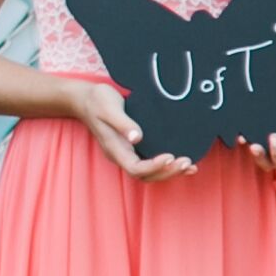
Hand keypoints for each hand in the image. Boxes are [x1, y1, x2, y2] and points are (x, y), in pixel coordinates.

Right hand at [65, 78, 191, 180]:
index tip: (171, 156)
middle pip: (145, 176)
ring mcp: (127, 152)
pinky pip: (151, 163)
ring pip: (149, 173)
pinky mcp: (134, 148)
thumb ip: (123, 123)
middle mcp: (121, 155)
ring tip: (189, 166)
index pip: (135, 168)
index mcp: (115, 149)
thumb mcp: (109, 108)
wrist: (86, 99)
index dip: (154, 167)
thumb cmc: (97, 101)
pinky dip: (168, 166)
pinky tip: (183, 162)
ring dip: (169, 172)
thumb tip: (136, 138)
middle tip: (187, 163)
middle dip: (167, 172)